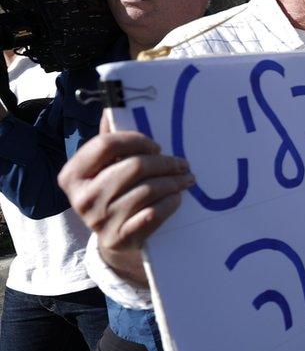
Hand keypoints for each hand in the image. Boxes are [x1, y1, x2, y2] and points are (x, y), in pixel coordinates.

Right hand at [57, 112, 194, 285]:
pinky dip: (170, 203)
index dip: (136, 140)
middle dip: (164, 162)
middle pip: (134, 167)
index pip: (106, 144)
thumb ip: (108, 144)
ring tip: (186, 178)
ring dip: (174, 182)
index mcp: (72, 174)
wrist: (115, 242)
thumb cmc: (112, 196)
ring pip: (148, 190)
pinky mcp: (120, 238)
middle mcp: (82, 198)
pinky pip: (154, 214)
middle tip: (182, 163)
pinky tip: (177, 197)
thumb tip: (111, 109)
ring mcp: (100, 220)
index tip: (156, 146)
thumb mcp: (103, 171)